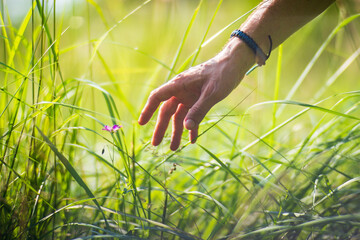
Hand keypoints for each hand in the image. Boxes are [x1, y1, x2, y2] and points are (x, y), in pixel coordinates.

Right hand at [138, 38, 253, 149]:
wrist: (234, 64)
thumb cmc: (222, 74)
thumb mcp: (211, 93)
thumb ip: (199, 110)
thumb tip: (185, 128)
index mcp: (179, 84)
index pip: (157, 97)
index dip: (148, 110)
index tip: (141, 123)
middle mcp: (181, 91)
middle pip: (166, 111)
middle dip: (161, 128)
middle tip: (155, 145)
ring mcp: (189, 96)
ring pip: (179, 116)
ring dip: (176, 131)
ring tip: (174, 148)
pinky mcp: (198, 100)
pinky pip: (192, 116)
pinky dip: (192, 127)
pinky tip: (192, 140)